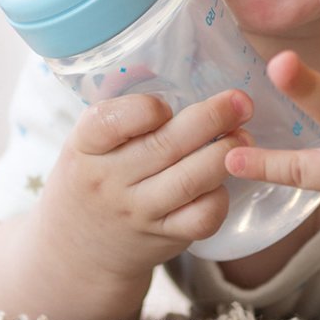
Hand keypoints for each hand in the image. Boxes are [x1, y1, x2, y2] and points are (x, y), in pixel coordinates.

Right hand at [38, 90, 255, 282]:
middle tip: (240, 101)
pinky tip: (225, 180)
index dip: (146, 108)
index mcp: (84, 146)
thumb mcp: (88, 144)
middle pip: (166, 145)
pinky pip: (202, 217)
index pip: (110, 121)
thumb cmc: (93, 178)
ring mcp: (137, 212)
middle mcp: (109, 180)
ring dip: (225, 153)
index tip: (167, 104)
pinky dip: (221, 196)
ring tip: (244, 136)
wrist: (75, 252)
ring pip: (191, 180)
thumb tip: (184, 67)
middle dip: (212, 118)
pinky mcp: (163, 238)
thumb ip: (123, 113)